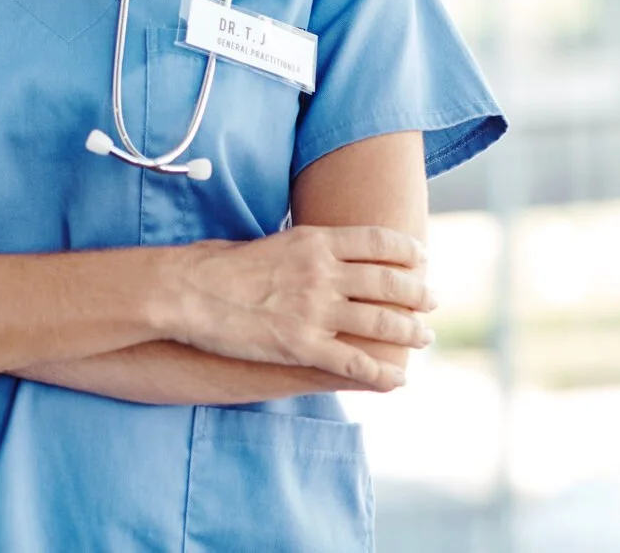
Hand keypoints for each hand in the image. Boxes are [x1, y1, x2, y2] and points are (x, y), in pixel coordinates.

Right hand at [169, 225, 434, 390]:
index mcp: (315, 242)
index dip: (409, 252)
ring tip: (424, 337)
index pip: (380, 242)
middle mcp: (323, 274)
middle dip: (419, 294)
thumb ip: (303, 247)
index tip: (422, 259)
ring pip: (383, 324)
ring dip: (411, 333)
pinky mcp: (303, 347)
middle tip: (432, 302)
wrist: (187, 290)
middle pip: (391, 282)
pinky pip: (357, 365)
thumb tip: (322, 251)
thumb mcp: (269, 240)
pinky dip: (384, 374)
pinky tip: (397, 379)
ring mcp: (316, 311)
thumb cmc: (218, 264)